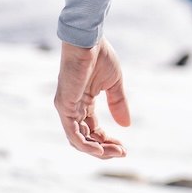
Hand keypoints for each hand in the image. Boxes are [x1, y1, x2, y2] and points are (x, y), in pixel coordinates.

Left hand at [54, 37, 130, 157]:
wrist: (89, 39)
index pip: (93, 130)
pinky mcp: (64, 106)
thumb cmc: (99, 55)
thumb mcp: (114, 83)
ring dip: (96, 150)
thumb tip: (127, 126)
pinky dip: (85, 144)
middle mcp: (72, 108)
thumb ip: (118, 103)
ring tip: (115, 152)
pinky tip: (99, 149)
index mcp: (83, 103)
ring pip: (78, 140)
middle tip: (122, 153)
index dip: (108, 141)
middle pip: (86, 139)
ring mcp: (67, 108)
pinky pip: (72, 132)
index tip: (125, 148)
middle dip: (104, 149)